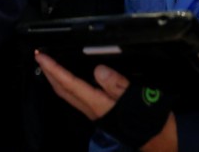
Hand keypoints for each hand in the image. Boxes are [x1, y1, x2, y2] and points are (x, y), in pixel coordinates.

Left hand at [34, 51, 176, 150]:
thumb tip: (98, 69)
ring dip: (56, 79)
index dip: (53, 68)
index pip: (69, 83)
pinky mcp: (101, 111)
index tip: (41, 55)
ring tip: (50, 65)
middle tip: (39, 56)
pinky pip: (77, 96)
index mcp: (98, 103)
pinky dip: (68, 85)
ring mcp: (95, 111)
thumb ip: (117, 84)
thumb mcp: (137, 97)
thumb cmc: (149, 120)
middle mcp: (92, 108)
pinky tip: (71, 79)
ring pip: (68, 95)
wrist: (158, 142)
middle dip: (49, 73)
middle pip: (62, 90)